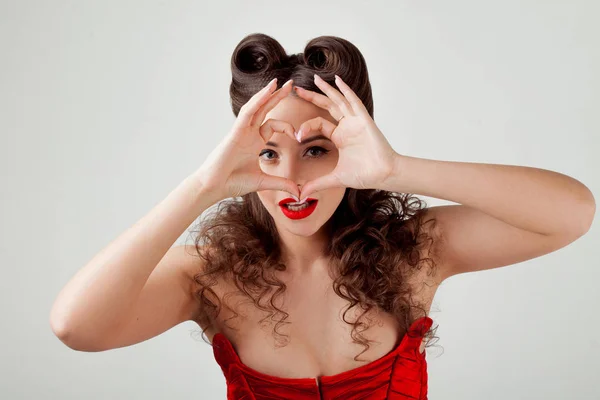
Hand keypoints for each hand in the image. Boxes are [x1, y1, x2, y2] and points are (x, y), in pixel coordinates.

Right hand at [195, 78, 300, 199]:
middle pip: (265, 110)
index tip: (299, 136)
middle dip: (278, 97)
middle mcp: (248, 133)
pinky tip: (268, 91)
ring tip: (280, 83)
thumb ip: (282, 183)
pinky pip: (248, 112)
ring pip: (256, 106)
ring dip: (268, 94)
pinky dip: (258, 100)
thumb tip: (299, 192)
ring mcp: (241, 130)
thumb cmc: (233, 183)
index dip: (288, 127)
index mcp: (255, 142)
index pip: (273, 125)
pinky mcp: (235, 131)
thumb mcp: (264, 182)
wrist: (214, 186)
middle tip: (291, 85)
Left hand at [293, 74, 397, 199]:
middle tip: (296, 89)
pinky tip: (338, 80)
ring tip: (315, 78)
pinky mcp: (364, 119)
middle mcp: (346, 126)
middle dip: (312, 97)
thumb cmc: (365, 175)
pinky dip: (346, 90)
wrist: (383, 174)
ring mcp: (355, 121)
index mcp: (340, 137)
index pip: (319, 124)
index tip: (296, 135)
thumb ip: (317, 184)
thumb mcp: (335, 178)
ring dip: (327, 89)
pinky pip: (353, 101)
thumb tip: (300, 195)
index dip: (306, 127)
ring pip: (339, 100)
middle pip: (326, 106)